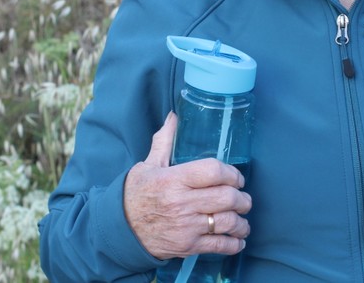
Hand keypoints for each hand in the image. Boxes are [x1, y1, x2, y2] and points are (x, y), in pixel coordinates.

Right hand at [123, 112, 251, 259]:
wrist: (119, 229)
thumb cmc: (136, 194)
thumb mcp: (148, 165)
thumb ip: (165, 141)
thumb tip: (175, 116)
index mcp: (174, 179)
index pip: (214, 172)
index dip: (232, 174)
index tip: (237, 178)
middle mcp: (182, 203)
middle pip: (226, 198)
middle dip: (242, 199)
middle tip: (244, 199)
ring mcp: (186, 226)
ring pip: (226, 222)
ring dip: (242, 222)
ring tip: (243, 221)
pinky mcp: (187, 246)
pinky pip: (218, 246)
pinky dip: (233, 244)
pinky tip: (237, 240)